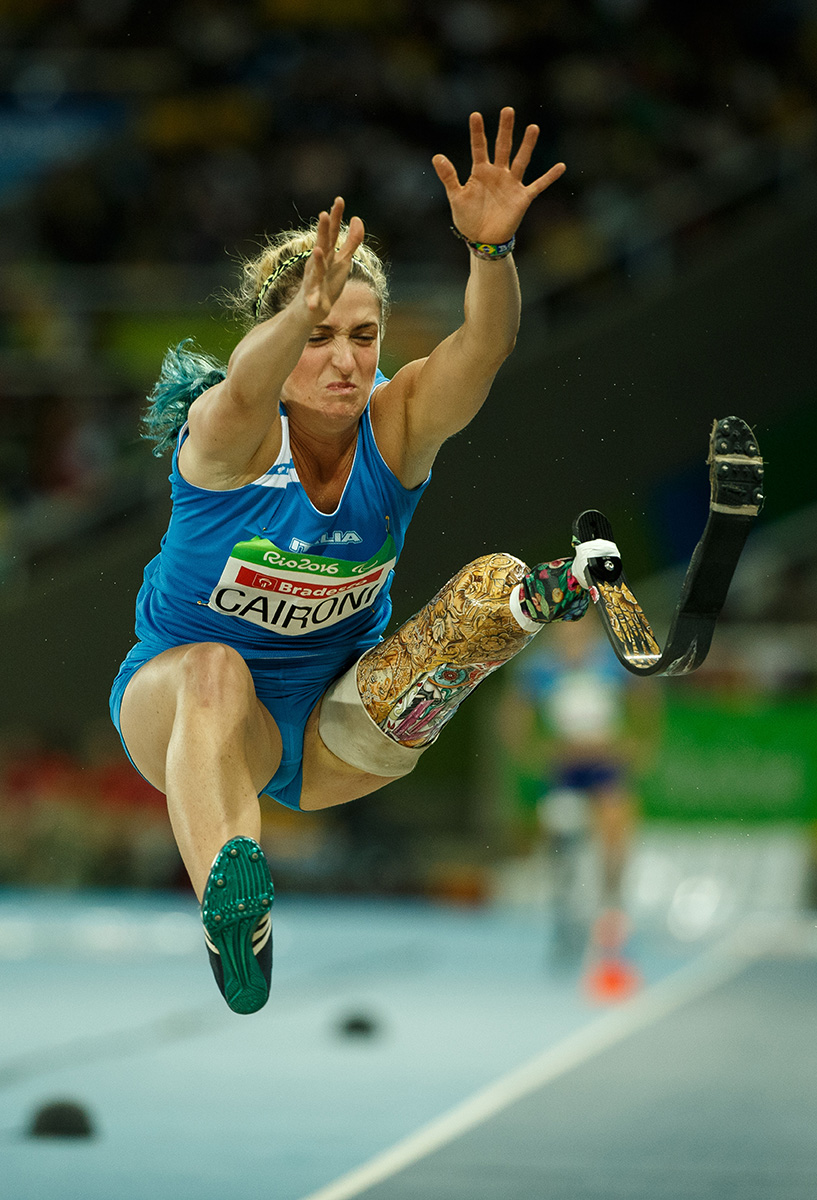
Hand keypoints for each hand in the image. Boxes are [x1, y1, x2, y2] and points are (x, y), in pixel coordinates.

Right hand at [301, 197, 364, 317]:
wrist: (308, 309)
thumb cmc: (327, 282)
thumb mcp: (342, 261)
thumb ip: (352, 241)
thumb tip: (357, 218)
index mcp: (327, 254)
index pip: (332, 233)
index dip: (336, 217)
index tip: (340, 199)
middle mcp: (318, 264)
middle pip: (323, 245)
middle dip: (324, 231)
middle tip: (324, 214)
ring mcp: (314, 281)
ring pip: (316, 270)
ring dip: (317, 260)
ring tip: (318, 250)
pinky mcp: (313, 299)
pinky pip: (313, 300)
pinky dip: (312, 301)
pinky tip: (312, 303)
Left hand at [432, 107, 564, 244]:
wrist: (482, 240)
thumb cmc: (468, 218)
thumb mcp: (456, 197)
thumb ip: (449, 177)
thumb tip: (436, 157)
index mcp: (480, 171)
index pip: (479, 147)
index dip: (477, 132)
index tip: (475, 115)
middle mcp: (498, 173)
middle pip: (502, 147)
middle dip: (505, 130)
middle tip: (507, 110)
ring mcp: (511, 184)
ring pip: (521, 160)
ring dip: (527, 145)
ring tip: (533, 127)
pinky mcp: (522, 197)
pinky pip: (538, 185)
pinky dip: (549, 177)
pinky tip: (561, 166)